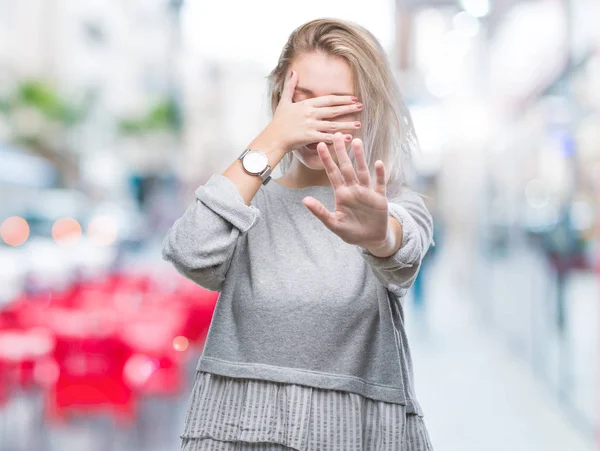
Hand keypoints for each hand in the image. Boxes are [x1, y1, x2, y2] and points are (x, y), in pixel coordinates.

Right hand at [253, 70, 362, 152]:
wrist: (273, 137)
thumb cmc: (278, 121)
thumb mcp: (284, 101)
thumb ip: (290, 86)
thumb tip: (294, 71)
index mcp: (306, 104)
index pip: (328, 99)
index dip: (342, 99)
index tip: (353, 98)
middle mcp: (310, 113)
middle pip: (333, 110)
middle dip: (348, 108)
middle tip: (361, 107)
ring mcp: (311, 125)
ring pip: (333, 124)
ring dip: (347, 124)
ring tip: (359, 124)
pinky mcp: (310, 137)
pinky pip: (327, 137)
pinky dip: (338, 138)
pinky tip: (348, 138)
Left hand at [302, 132, 389, 247]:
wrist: (371, 239)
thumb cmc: (351, 231)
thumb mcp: (334, 224)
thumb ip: (320, 212)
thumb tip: (305, 200)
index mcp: (341, 194)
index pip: (332, 173)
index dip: (326, 160)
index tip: (319, 145)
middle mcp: (354, 189)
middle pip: (347, 167)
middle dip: (341, 152)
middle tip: (337, 134)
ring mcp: (367, 192)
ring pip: (363, 171)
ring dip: (360, 157)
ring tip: (357, 142)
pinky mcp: (379, 198)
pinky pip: (379, 184)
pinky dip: (379, 174)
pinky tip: (378, 162)